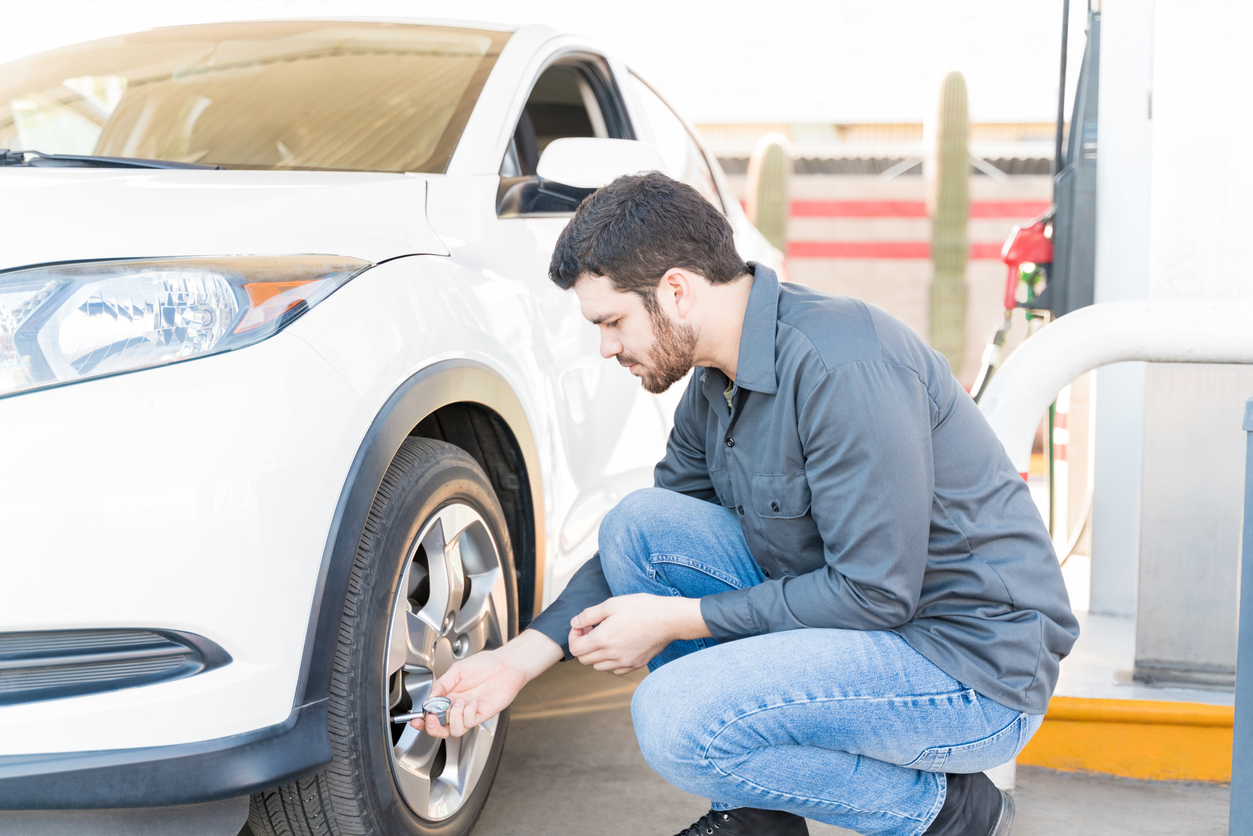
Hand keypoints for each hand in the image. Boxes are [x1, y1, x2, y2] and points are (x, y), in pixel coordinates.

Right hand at [415, 629, 561, 737]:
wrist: (505, 664)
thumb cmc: (484, 664)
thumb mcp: (457, 670)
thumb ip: (441, 684)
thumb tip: (430, 697)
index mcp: (448, 697)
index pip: (432, 714)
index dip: (422, 721)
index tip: (416, 720)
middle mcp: (457, 707)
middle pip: (440, 729)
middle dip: (433, 727)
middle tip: (432, 717)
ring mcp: (469, 713)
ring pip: (454, 730)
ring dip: (454, 716)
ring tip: (459, 702)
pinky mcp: (482, 715)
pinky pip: (470, 722)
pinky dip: (468, 713)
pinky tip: (472, 701)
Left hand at [567, 594, 708, 674]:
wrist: (669, 619)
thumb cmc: (642, 608)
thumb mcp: (612, 604)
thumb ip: (589, 615)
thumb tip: (575, 623)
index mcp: (602, 640)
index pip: (575, 648)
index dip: (573, 636)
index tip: (582, 626)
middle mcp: (611, 655)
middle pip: (584, 659)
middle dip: (583, 644)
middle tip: (592, 629)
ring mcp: (624, 663)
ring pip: (598, 666)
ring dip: (596, 654)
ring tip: (605, 637)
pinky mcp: (635, 665)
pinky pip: (614, 670)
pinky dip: (610, 661)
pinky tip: (618, 646)